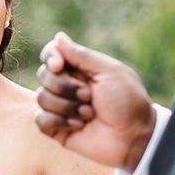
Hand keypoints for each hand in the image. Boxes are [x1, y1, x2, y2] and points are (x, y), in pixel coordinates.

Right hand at [35, 32, 155, 169]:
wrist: (134, 138)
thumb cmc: (128, 102)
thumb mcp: (109, 72)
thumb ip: (81, 55)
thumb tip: (58, 37)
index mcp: (79, 69)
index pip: (51, 54)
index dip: (50, 58)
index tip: (58, 65)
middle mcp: (67, 85)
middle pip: (43, 75)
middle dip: (65, 87)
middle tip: (89, 96)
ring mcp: (60, 107)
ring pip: (41, 98)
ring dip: (67, 106)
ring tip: (89, 114)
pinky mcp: (56, 128)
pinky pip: (41, 120)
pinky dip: (59, 122)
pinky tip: (78, 126)